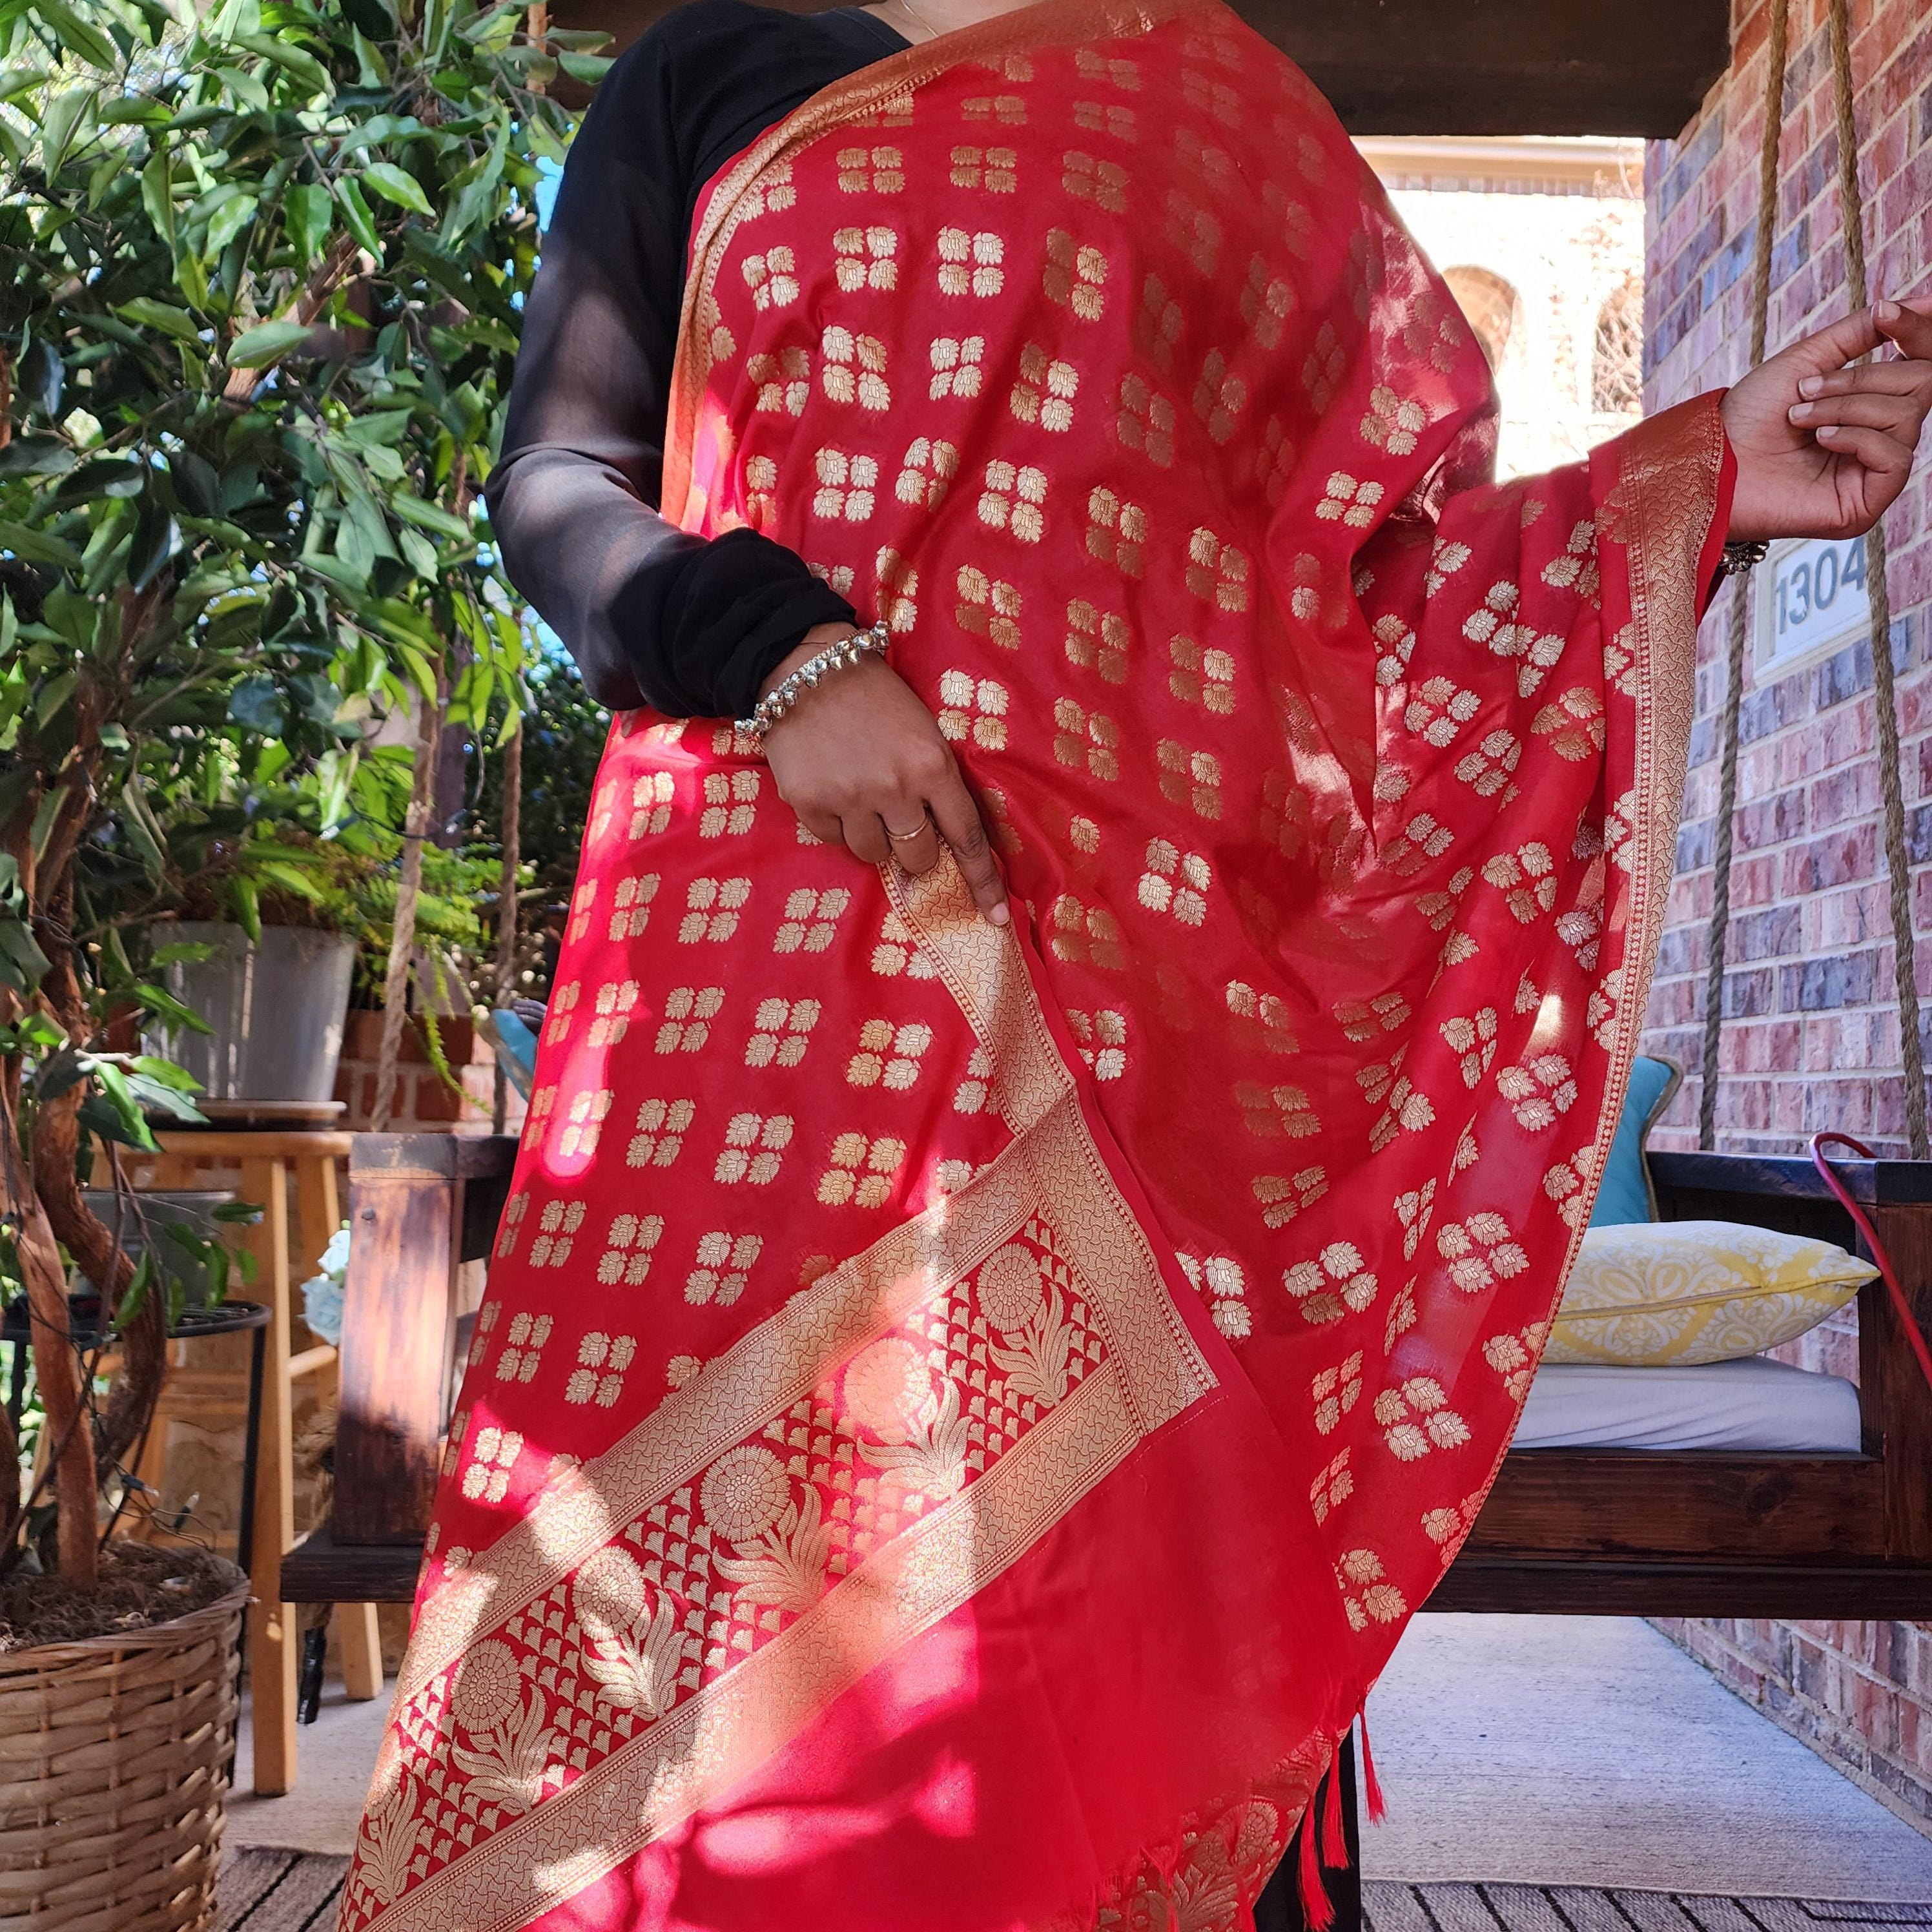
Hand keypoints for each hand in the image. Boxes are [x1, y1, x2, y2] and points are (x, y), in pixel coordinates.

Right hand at [757, 624, 1009, 923]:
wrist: (805, 666)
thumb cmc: (875, 696)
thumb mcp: (923, 730)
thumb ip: (937, 782)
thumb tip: (941, 840)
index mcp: (933, 765)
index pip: (967, 838)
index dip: (983, 882)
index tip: (996, 918)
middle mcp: (895, 788)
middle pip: (918, 857)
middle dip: (914, 850)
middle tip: (900, 821)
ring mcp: (850, 799)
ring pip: (873, 855)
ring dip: (873, 837)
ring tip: (860, 797)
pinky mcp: (810, 804)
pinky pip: (834, 841)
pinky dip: (837, 825)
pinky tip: (832, 789)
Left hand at [1723, 296, 1931, 541]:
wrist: (1711, 460)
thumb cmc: (1750, 415)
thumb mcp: (1809, 361)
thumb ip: (1862, 332)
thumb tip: (1924, 300)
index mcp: (1872, 404)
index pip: (1922, 363)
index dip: (1914, 332)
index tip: (1890, 312)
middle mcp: (1881, 438)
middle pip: (1920, 385)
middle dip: (1862, 378)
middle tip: (1806, 390)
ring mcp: (1875, 473)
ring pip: (1905, 417)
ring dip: (1845, 407)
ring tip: (1798, 416)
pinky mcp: (1866, 504)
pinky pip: (1895, 457)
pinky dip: (1855, 437)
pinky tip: (1819, 439)